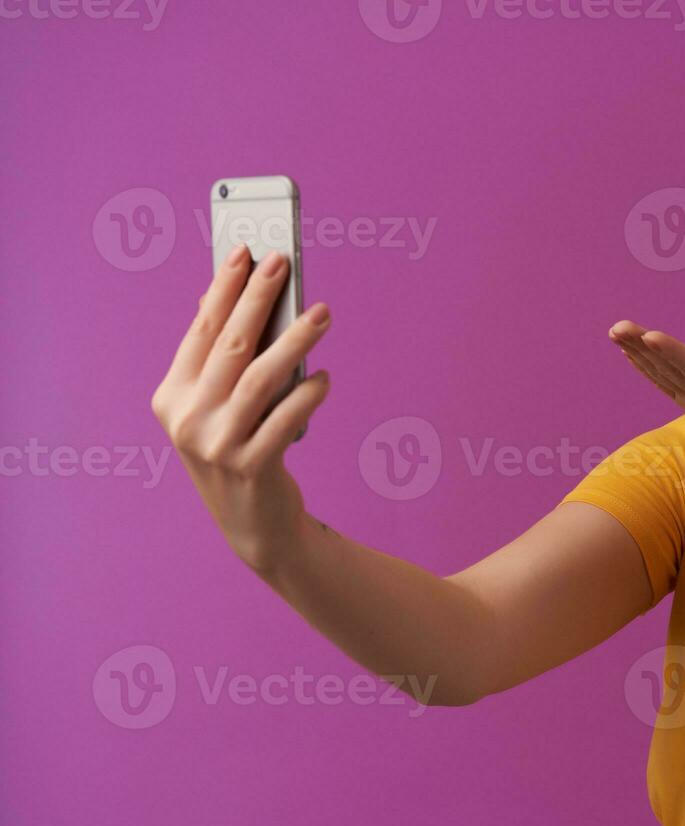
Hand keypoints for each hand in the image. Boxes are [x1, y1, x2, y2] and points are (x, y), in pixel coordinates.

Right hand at [150, 246, 331, 574]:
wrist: (254, 526)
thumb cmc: (241, 450)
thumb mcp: (218, 408)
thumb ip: (224, 362)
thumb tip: (238, 299)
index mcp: (171, 397)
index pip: (201, 331)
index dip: (223, 289)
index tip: (245, 252)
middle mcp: (187, 419)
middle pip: (229, 346)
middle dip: (257, 298)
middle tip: (284, 262)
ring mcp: (216, 445)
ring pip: (261, 378)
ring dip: (295, 339)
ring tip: (323, 312)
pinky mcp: (251, 467)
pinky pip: (285, 420)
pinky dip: (307, 395)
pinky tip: (324, 377)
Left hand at [609, 320, 684, 469]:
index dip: (676, 353)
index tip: (651, 336)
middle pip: (672, 369)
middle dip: (644, 346)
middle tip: (618, 326)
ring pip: (662, 374)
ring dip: (637, 352)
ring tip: (616, 331)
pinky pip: (663, 382)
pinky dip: (644, 366)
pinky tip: (629, 351)